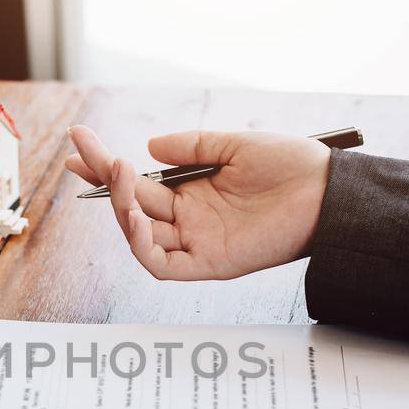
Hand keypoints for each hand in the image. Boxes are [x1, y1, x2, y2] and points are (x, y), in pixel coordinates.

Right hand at [65, 125, 331, 279]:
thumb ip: (190, 147)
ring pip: (140, 235)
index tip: (81, 143)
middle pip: (133, 204)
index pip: (140, 182)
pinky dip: (143, 246)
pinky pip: (163, 266)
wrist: (328, 191)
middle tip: (80, 150)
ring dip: (122, 207)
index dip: (107, 168)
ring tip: (119, 172)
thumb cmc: (291, 166)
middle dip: (103, 178)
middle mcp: (191, 219)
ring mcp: (198, 242)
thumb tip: (148, 148)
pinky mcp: (210, 264)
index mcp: (195, 191)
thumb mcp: (233, 144)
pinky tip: (136, 218)